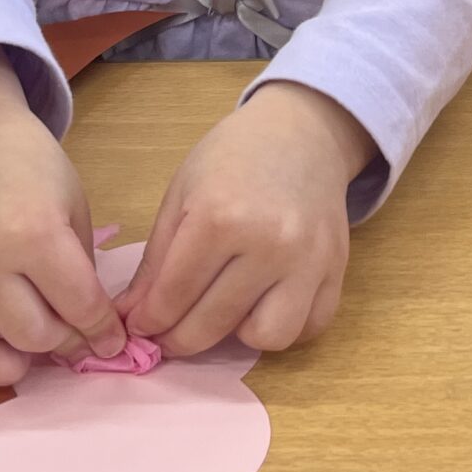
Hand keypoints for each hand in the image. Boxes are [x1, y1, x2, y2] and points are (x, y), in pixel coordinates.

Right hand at [0, 47, 128, 386]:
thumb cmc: (28, 167)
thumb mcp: (72, 206)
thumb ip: (81, 269)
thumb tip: (92, 329)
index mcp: (32, 233)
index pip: (79, 307)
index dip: (104, 331)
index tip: (114, 341)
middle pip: (34, 337)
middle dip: (65, 343)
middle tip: (76, 335)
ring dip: (18, 363)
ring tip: (36, 349)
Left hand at [113, 82, 373, 357]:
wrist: (303, 132)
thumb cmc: (232, 157)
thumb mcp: (182, 194)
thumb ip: (157, 260)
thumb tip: (133, 317)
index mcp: (220, 217)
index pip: (172, 296)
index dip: (149, 321)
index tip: (140, 327)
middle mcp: (268, 244)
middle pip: (212, 324)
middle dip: (179, 339)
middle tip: (168, 334)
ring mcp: (309, 260)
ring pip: (269, 337)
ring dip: (240, 337)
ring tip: (226, 314)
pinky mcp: (337, 269)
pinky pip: (310, 327)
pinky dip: (285, 327)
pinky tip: (264, 305)